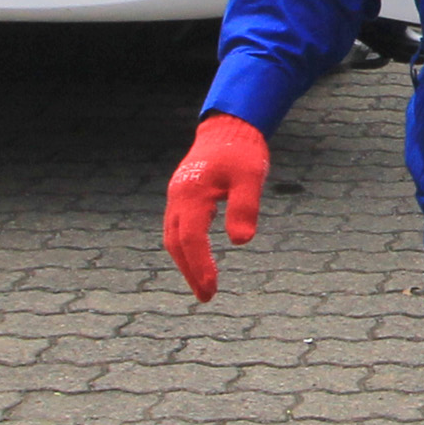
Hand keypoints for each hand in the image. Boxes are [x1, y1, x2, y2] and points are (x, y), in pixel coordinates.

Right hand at [161, 114, 268, 302]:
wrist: (227, 127)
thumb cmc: (241, 151)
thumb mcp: (250, 177)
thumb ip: (245, 207)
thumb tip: (241, 242)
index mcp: (192, 193)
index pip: (191, 238)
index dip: (199, 265)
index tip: (212, 287)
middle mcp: (178, 196)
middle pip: (176, 242)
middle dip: (190, 271)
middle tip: (207, 297)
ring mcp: (177, 196)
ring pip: (173, 237)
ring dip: (186, 263)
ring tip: (203, 287)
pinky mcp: (182, 196)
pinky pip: (177, 228)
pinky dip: (185, 249)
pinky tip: (198, 261)